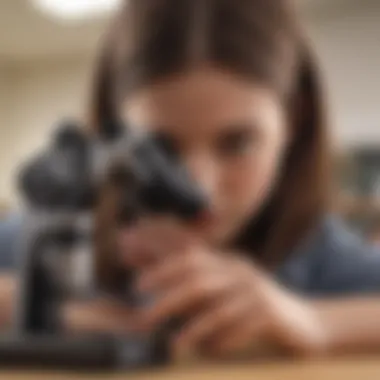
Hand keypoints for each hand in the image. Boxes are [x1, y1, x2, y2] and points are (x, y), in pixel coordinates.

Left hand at [119, 218, 327, 358]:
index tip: (138, 285)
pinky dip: (224, 341)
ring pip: (218, 309)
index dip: (163, 270)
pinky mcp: (272, 315)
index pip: (191, 261)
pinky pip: (242, 329)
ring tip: (173, 346)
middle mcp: (241, 274)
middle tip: (143, 319)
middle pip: (199, 283)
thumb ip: (198, 291)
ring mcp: (257, 293)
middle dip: (168, 300)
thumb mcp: (228, 294)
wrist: (307, 324)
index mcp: (229, 265)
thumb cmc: (256, 311)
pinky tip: (212, 353)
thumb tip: (162, 293)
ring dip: (193, 329)